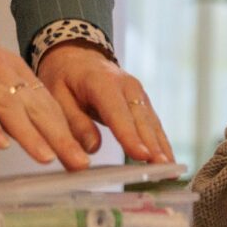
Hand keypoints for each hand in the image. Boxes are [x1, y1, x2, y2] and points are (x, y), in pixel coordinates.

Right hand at [0, 0, 89, 169]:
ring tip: (48, 158)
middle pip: (35, 107)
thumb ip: (6, 98)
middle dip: (59, 137)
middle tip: (79, 164)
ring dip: (29, 134)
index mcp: (12, 67)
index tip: (83, 156)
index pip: (47, 103)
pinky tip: (0, 143)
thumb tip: (25, 131)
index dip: (67, 130)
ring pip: (8, 107)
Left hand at [36, 42, 174, 163]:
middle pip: (142, 119)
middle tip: (163, 168)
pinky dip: (161, 142)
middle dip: (153, 145)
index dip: (130, 135)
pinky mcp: (142, 103)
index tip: (141, 155)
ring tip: (170, 169)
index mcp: (102, 82)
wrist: (78, 57)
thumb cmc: (64, 78)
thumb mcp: (56, 97)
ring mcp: (138, 94)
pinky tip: (167, 160)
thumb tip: (92, 148)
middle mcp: (127, 86)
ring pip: (152, 123)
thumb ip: (74, 123)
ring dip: (162, 147)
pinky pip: (153, 124)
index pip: (117, 113)